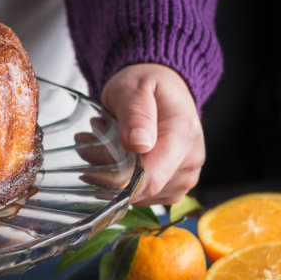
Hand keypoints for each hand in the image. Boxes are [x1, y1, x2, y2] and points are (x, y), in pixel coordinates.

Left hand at [100, 63, 205, 204]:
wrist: (164, 87)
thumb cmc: (147, 84)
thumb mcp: (133, 87)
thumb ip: (135, 113)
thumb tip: (139, 144)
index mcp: (183, 136)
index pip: (150, 180)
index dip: (116, 181)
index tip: (90, 168)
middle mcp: (190, 162)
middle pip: (142, 189)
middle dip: (111, 173)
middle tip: (93, 140)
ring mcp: (185, 177)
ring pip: (141, 195)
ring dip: (116, 175)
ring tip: (107, 142)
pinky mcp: (175, 185)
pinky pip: (145, 194)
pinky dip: (126, 179)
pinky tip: (119, 155)